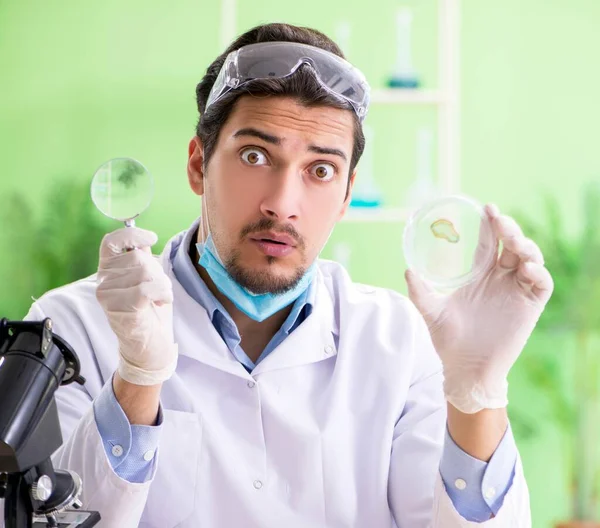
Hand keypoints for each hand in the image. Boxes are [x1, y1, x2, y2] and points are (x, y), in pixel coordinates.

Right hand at [96, 227, 177, 385]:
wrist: (149, 349)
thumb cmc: (149, 313)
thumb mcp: (147, 281)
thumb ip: (142, 260)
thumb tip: (143, 239)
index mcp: (108, 271)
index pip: (111, 242)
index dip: (132, 234)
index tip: (151, 237)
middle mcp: (103, 281)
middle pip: (138, 257)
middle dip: (157, 271)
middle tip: (158, 290)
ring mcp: (108, 295)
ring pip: (144, 272)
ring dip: (162, 284)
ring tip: (158, 299)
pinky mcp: (119, 308)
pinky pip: (147, 288)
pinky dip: (162, 293)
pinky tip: (160, 303)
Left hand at [405, 204, 553, 412]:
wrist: (465, 369)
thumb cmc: (448, 340)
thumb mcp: (431, 311)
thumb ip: (420, 292)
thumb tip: (407, 271)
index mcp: (480, 275)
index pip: (489, 243)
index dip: (490, 225)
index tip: (485, 208)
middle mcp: (501, 279)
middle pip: (512, 245)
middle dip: (508, 228)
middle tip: (498, 218)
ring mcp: (516, 291)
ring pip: (530, 259)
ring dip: (525, 245)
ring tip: (514, 241)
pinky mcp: (530, 307)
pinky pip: (542, 284)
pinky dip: (538, 273)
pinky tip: (527, 267)